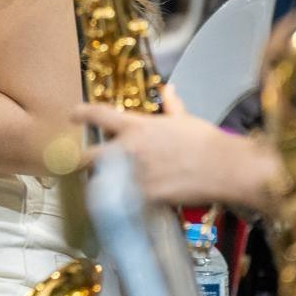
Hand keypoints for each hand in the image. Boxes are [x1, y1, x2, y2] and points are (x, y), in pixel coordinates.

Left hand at [73, 84, 267, 207]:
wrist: (223, 167)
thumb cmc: (205, 141)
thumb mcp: (185, 119)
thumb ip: (172, 105)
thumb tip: (169, 89)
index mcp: (136, 127)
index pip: (98, 115)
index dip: (81, 114)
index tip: (72, 115)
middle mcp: (128, 151)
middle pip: (89, 156)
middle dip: (80, 161)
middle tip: (80, 163)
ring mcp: (134, 176)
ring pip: (103, 183)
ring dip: (100, 184)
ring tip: (102, 188)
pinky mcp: (144, 197)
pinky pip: (123, 202)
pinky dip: (120, 204)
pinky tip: (121, 206)